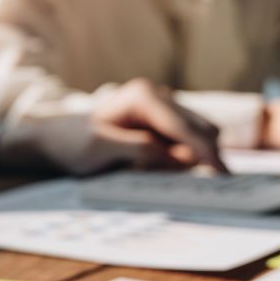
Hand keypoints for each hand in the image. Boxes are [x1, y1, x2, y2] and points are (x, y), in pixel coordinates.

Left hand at [0, 79, 226, 175]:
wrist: (58, 140)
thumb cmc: (74, 144)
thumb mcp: (101, 150)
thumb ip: (140, 150)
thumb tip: (180, 157)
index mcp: (143, 96)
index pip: (184, 127)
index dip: (205, 152)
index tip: (221, 174)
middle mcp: (158, 95)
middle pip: (201, 127)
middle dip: (206, 156)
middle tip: (210, 184)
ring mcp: (162, 107)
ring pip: (198, 133)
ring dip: (195, 157)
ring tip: (171, 176)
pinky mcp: (163, 122)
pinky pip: (186, 140)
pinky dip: (185, 157)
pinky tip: (166, 170)